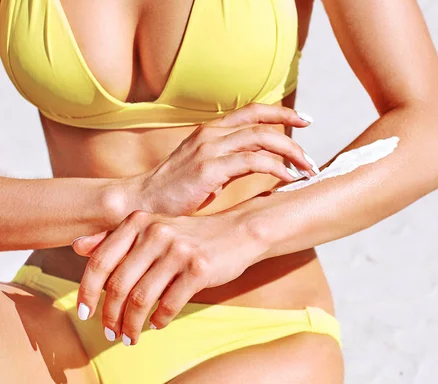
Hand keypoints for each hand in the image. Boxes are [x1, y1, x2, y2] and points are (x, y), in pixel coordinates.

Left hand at [73, 210, 262, 345]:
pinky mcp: (199, 268)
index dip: (87, 292)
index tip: (85, 313)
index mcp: (139, 222)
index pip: (101, 262)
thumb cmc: (191, 235)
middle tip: (111, 333)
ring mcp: (178, 250)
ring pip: (142, 299)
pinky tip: (157, 324)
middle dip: (111, 316)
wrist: (238, 232)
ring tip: (130, 337)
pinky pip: (169, 304)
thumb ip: (118, 237)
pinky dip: (159, 320)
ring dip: (132, 325)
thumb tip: (78, 247)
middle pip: (119, 286)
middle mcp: (156, 232)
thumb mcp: (154, 227)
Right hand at [125, 103, 317, 215]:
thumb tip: (260, 161)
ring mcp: (209, 148)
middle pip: (264, 125)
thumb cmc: (176, 189)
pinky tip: (287, 178)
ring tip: (306, 170)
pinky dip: (275, 168)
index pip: (253, 111)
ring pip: (262, 140)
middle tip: (312, 159)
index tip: (306, 120)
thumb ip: (232, 160)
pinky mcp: (208, 168)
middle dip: (294, 139)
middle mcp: (212, 133)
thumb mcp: (207, 167)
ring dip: (290, 154)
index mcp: (212, 130)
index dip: (282, 113)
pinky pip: (252, 162)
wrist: (142, 200)